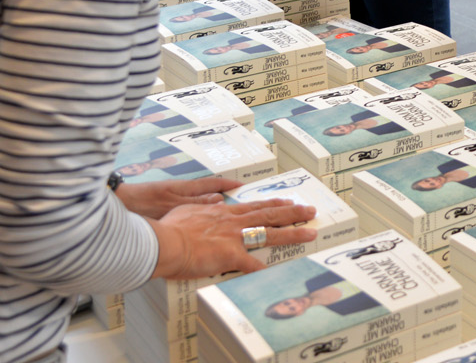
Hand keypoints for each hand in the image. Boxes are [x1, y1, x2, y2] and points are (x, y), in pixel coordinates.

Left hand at [116, 176, 238, 218]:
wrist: (119, 204)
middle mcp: (182, 192)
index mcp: (186, 188)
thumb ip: (196, 202)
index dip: (228, 184)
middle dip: (221, 196)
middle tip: (236, 204)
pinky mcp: (164, 208)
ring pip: (197, 202)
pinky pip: (186, 210)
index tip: (241, 186)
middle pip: (207, 192)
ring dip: (207, 207)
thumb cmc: (145, 203)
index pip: (213, 183)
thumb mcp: (174, 203)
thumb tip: (220, 199)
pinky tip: (195, 224)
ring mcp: (173, 199)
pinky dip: (194, 214)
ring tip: (219, 216)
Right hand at [150, 198, 317, 280]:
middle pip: (270, 214)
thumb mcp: (188, 209)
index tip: (287, 201)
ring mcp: (234, 238)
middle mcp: (233, 223)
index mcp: (224, 213)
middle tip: (310, 210)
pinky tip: (274, 273)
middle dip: (292, 212)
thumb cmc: (170, 227)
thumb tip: (214, 202)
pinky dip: (261, 269)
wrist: (164, 241)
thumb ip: (203, 206)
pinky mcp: (230, 255)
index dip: (273, 204)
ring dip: (292, 234)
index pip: (255, 207)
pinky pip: (250, 264)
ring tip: (310, 233)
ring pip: (270, 234)